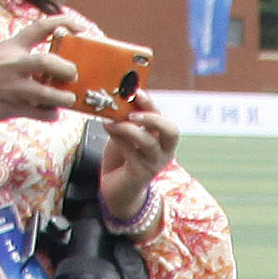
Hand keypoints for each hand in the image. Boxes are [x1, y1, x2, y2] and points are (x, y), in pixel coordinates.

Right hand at [0, 12, 82, 125]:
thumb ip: (20, 55)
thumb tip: (50, 62)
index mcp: (9, 47)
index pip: (39, 27)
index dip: (63, 23)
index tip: (79, 27)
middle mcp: (12, 65)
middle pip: (48, 62)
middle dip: (68, 69)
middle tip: (73, 74)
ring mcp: (13, 88)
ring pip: (50, 93)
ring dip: (65, 97)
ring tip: (67, 98)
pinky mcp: (13, 109)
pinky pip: (42, 113)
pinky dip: (52, 114)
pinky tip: (51, 111)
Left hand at [97, 98, 181, 218]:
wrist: (116, 187)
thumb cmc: (122, 157)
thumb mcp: (125, 134)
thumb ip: (126, 120)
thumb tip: (116, 101)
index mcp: (162, 137)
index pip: (161, 116)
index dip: (149, 103)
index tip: (134, 91)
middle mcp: (164, 150)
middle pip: (171, 131)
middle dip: (152, 118)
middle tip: (133, 113)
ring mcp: (154, 163)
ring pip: (148, 142)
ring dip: (128, 128)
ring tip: (111, 121)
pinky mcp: (141, 173)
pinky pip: (130, 152)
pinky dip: (117, 138)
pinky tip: (107, 127)